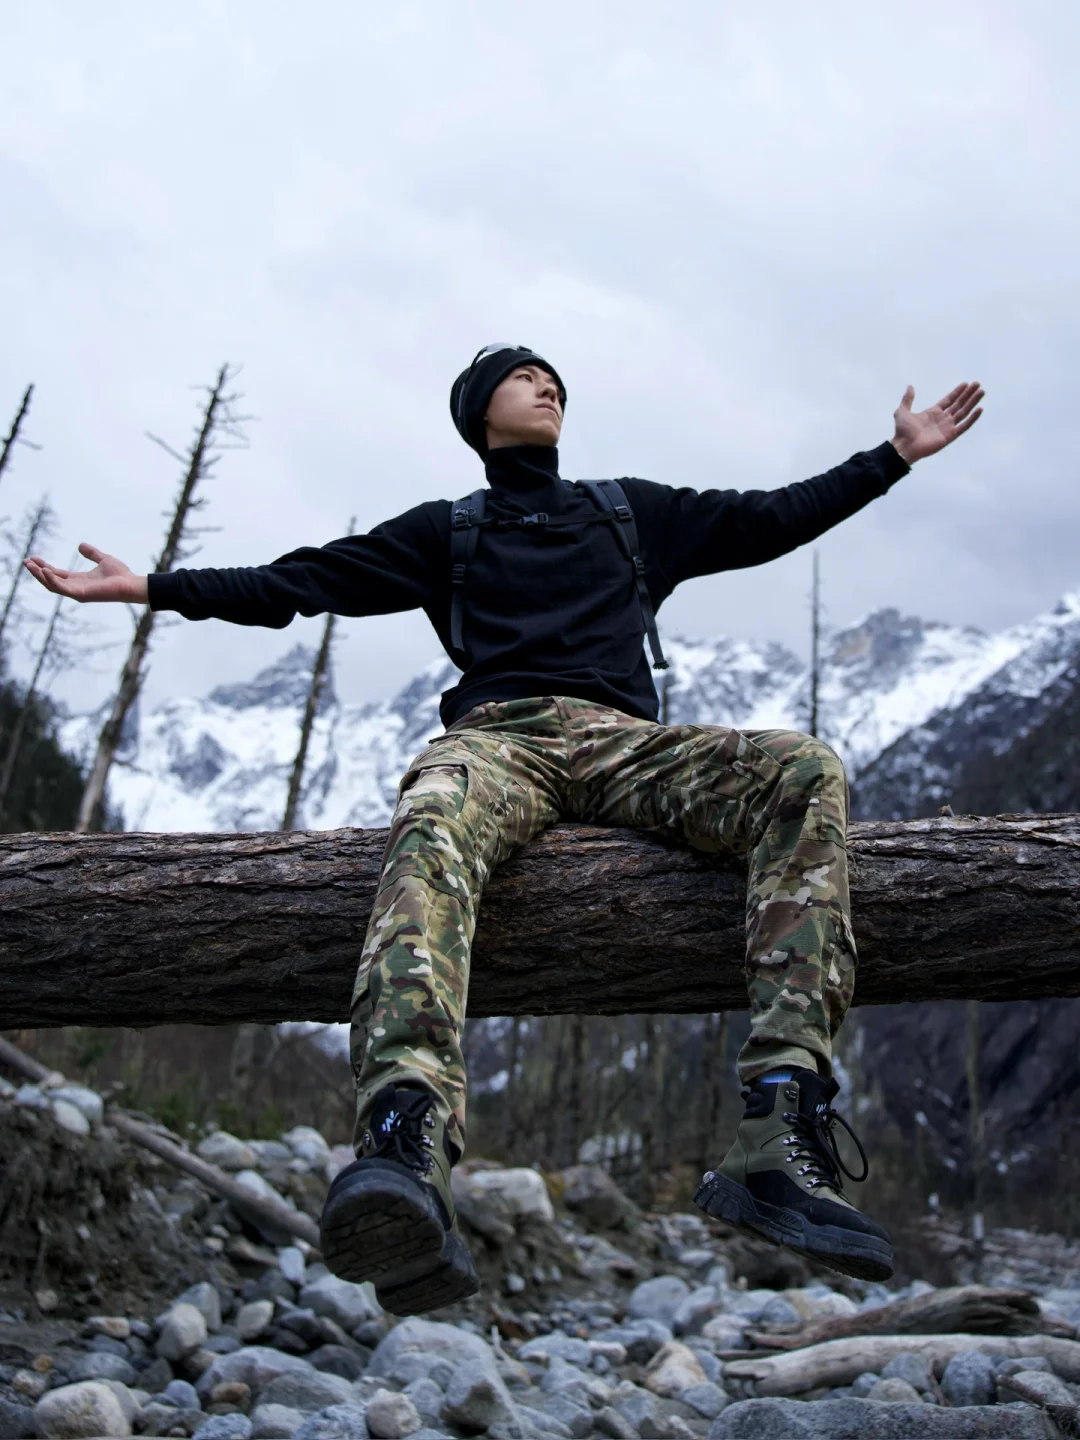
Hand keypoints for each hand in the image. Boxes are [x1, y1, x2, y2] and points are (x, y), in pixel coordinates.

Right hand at [24, 543, 148, 603]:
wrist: (131, 583)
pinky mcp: (81, 595)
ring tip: (30, 565)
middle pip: (51, 580)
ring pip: (52, 585)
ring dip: (39, 575)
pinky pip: (62, 588)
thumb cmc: (120, 574)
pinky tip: (44, 570)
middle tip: (26, 562)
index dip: (44, 567)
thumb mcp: (103, 559)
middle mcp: (76, 587)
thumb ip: (92, 553)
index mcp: (80, 580)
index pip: (57, 574)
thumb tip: (80, 545)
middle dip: (37, 572)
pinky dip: (51, 580)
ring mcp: (78, 592)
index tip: (33, 558)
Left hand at [891, 381, 983, 464]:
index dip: (957, 392)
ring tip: (981, 391)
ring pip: (964, 412)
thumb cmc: (902, 431)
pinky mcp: (950, 435)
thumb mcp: (902, 411)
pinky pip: (964, 426)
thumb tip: (910, 387)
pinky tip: (980, 408)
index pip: (949, 400)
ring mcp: (947, 427)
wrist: (904, 446)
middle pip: (959, 404)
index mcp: (933, 413)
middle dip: (968, 394)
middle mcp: (942, 419)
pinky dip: (972, 418)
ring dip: (973, 402)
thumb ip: (908, 399)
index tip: (966, 384)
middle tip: (977, 384)